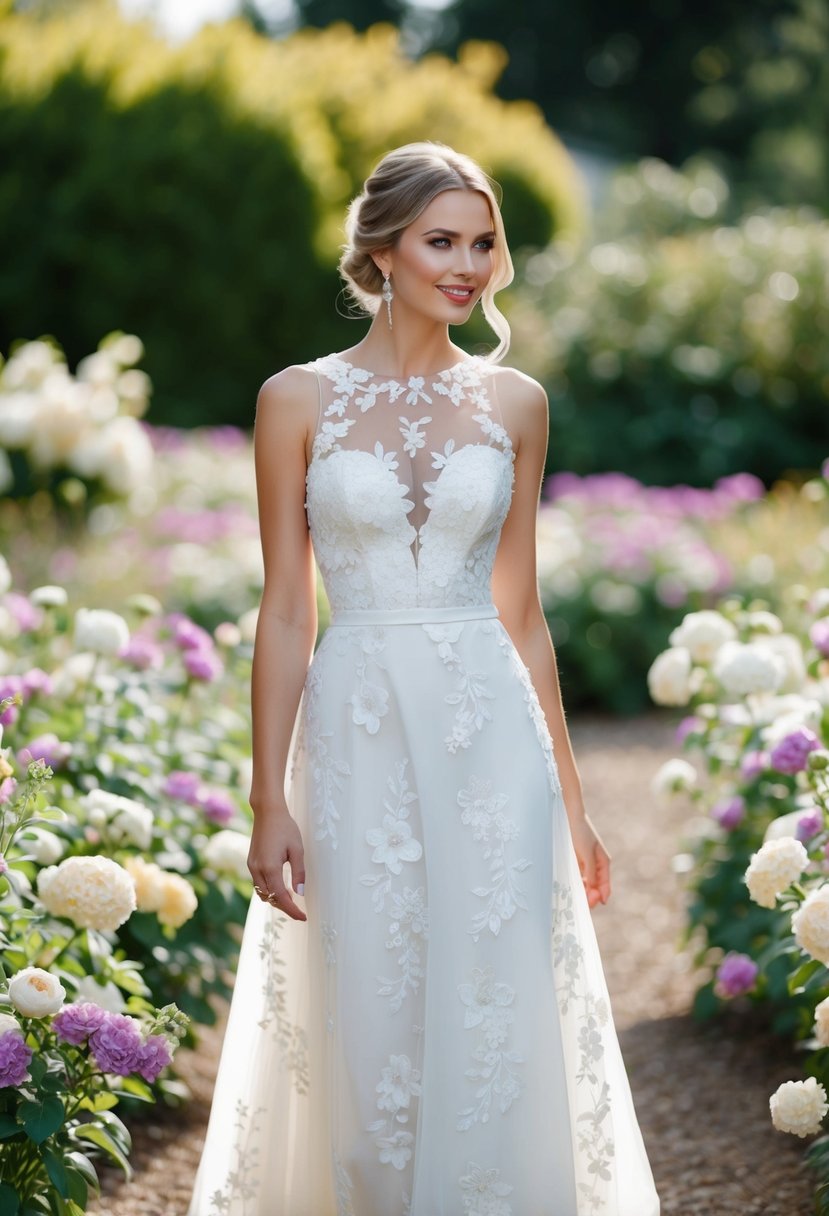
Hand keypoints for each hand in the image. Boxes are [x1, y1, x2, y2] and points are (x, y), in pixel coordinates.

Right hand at [247, 804, 306, 922]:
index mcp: (270, 867)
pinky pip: (258, 884)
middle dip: (284, 907)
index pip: (281, 897)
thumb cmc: (285, 828)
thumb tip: (300, 893)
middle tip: (299, 912)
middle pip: (270, 898)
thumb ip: (299, 872)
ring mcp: (252, 866)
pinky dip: (269, 890)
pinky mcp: (251, 862)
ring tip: (291, 902)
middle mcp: (257, 869)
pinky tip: (279, 888)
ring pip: (262, 893)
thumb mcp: (297, 849)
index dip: (292, 910)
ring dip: (275, 900)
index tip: (303, 917)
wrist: (267, 812)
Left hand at [569, 815, 610, 908]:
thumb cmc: (579, 832)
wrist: (568, 815)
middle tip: (581, 903)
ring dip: (582, 892)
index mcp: (603, 863)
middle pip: (596, 888)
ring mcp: (585, 864)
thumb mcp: (586, 853)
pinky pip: (578, 878)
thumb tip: (592, 890)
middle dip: (590, 896)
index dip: (599, 897)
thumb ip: (590, 872)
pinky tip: (569, 888)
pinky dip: (575, 885)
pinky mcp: (575, 862)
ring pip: (586, 885)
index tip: (591, 903)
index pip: (604, 886)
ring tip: (574, 898)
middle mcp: (596, 865)